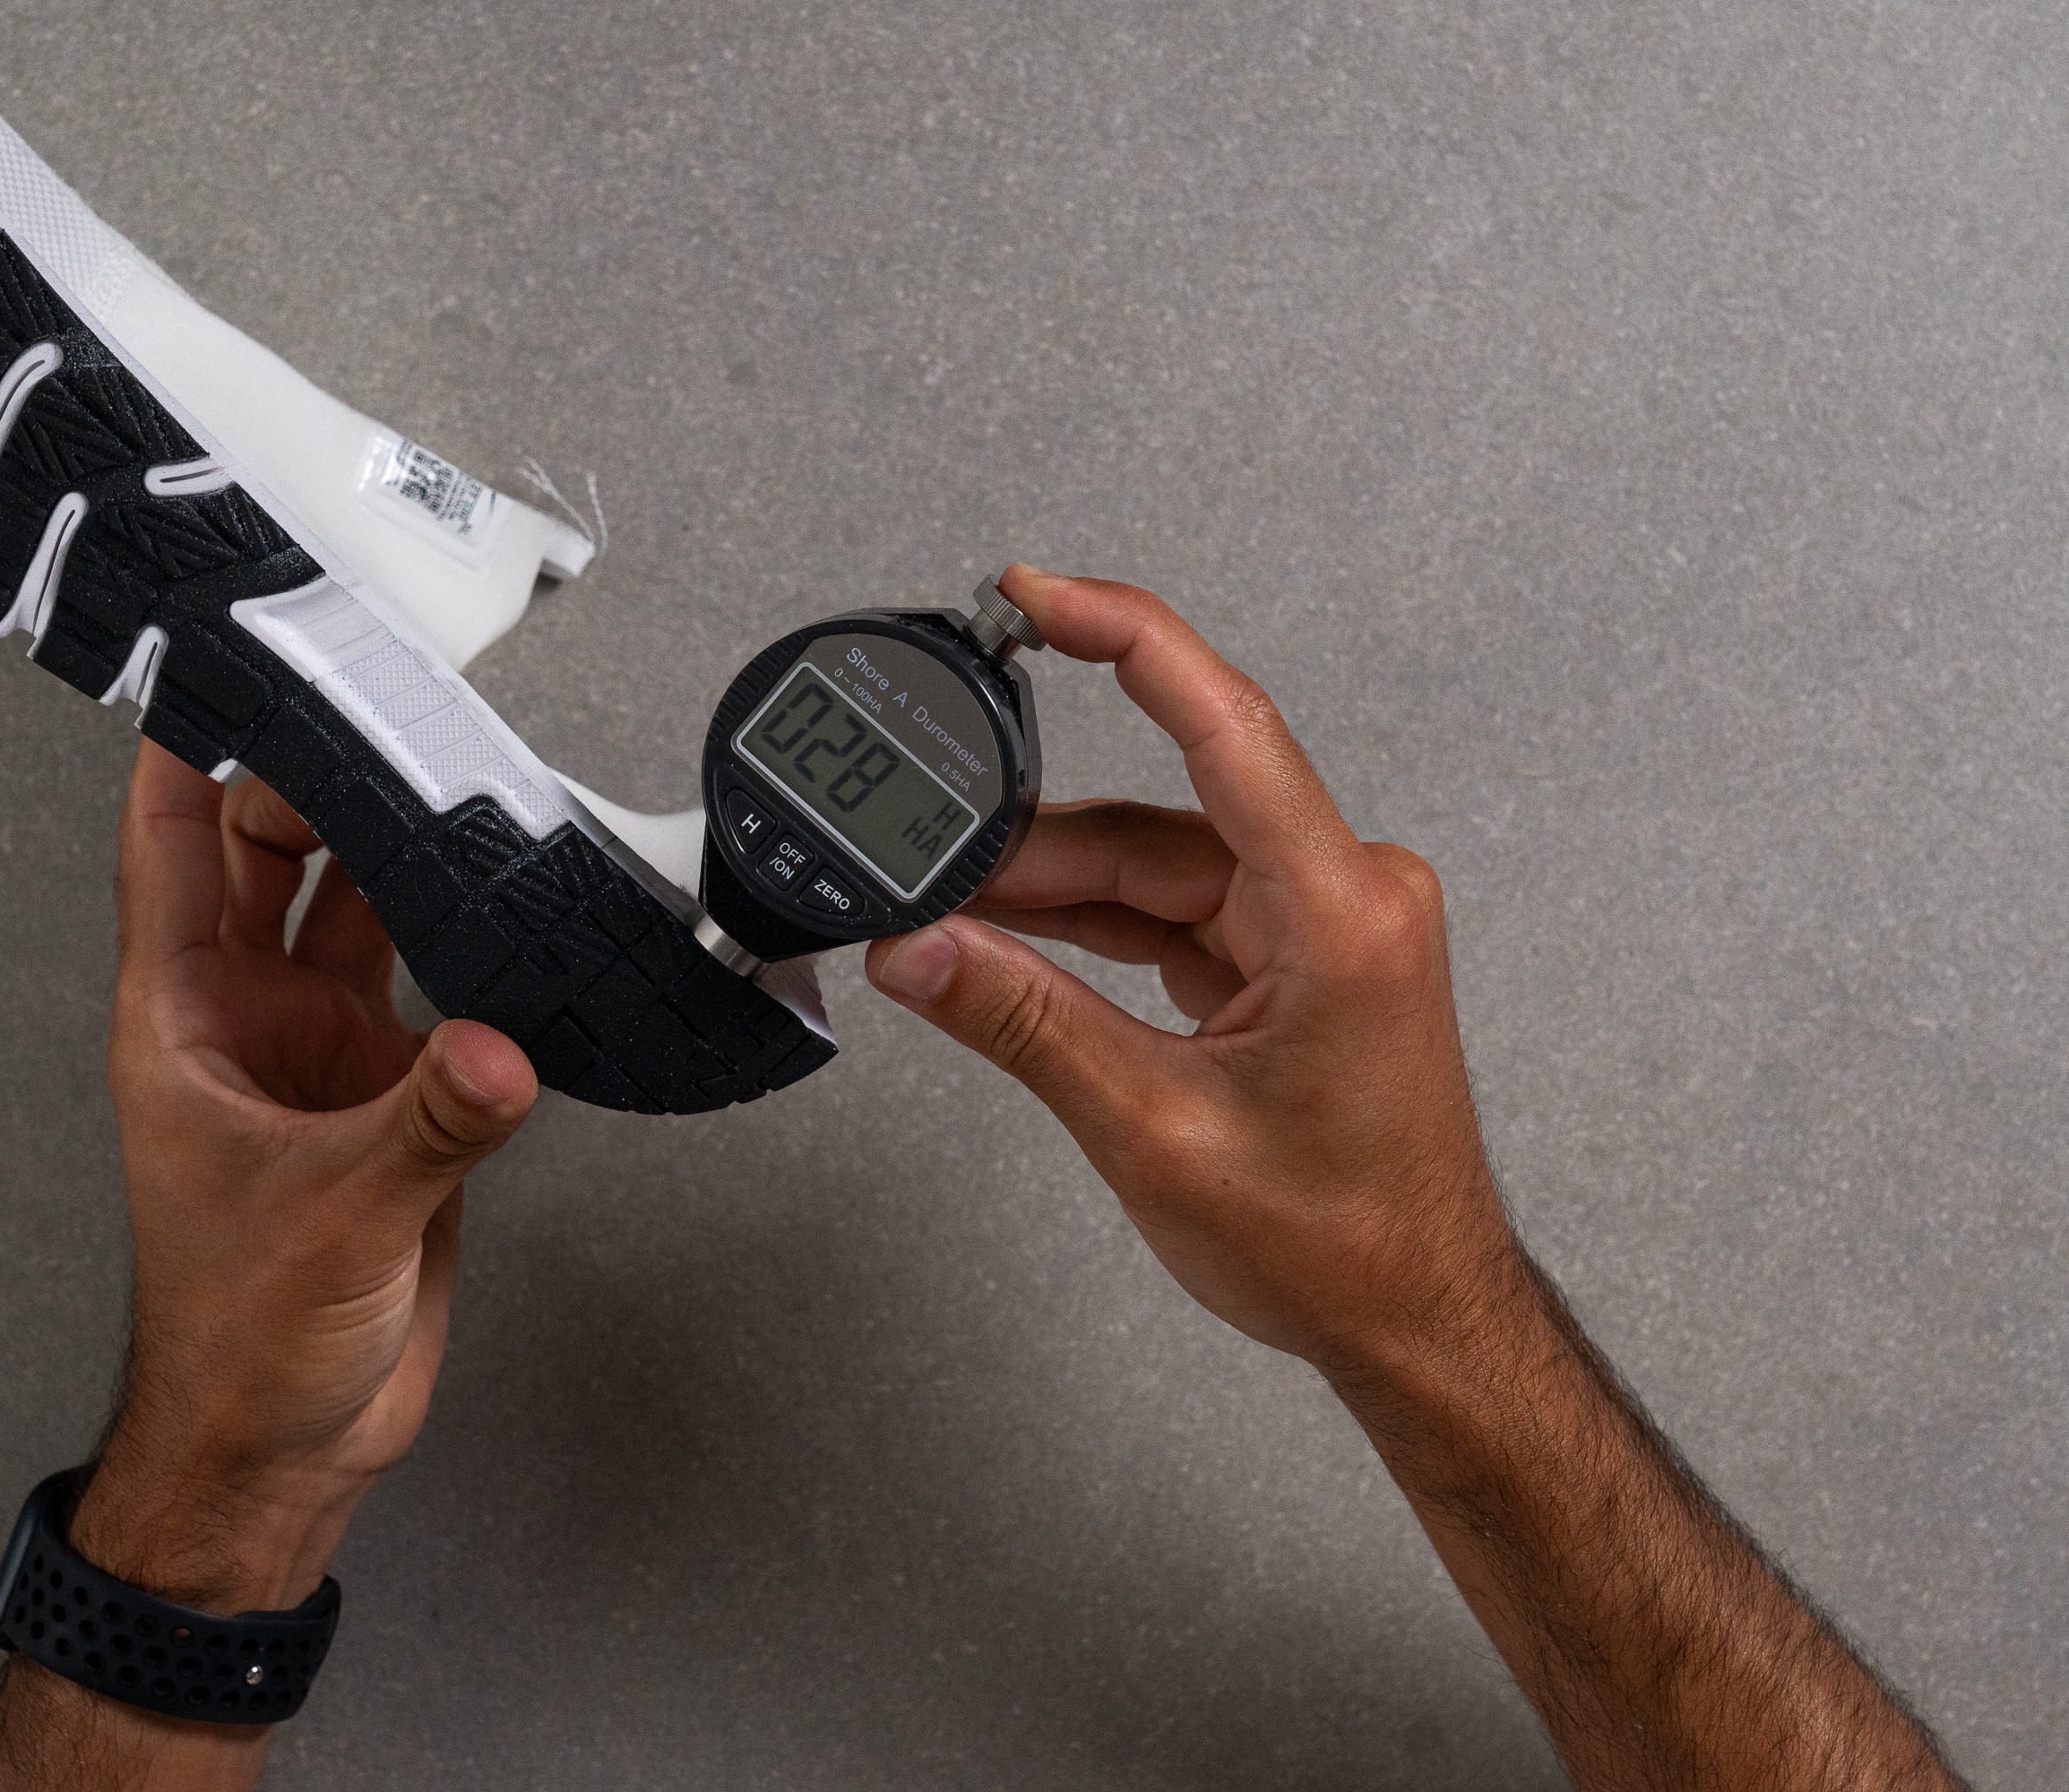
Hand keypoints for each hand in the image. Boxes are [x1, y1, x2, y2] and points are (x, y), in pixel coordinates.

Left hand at [71, 743, 538, 1611]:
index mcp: (182, 1022)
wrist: (283, 1447)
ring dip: (397, 847)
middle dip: (316, 773)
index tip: (215, 664)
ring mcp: (321, 1052)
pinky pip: (433, 986)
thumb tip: (496, 1052)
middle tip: (380, 704)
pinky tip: (507, 906)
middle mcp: (248, 1020)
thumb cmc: (237, 1345)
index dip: (180, 750)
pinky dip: (467, 941)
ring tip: (455, 776)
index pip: (166, 848)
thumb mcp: (328, 1223)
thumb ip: (423, 1130)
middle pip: (271, 851)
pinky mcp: (391, 1097)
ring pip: (356, 904)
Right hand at [867, 567, 1517, 1380]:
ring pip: (1157, 864)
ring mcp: (1325, 923)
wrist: (1418, 1325)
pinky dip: (1093, 924)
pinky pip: (1176, 909)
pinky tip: (1009, 939)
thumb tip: (921, 951)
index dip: (1123, 637)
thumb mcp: (1153, 1130)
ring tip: (948, 919)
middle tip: (921, 865)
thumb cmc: (1341, 1246)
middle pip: (1159, 812)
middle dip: (1030, 842)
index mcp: (1340, 911)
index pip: (1221, 723)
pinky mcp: (1298, 957)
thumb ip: (1024, 1023)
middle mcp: (1346, 894)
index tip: (1035, 594)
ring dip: (1052, 890)